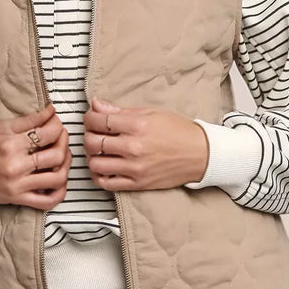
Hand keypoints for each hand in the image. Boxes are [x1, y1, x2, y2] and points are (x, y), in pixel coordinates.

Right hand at [0, 101, 71, 209]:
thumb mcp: (1, 128)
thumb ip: (29, 120)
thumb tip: (51, 111)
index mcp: (10, 144)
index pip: (47, 134)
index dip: (58, 125)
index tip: (56, 122)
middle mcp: (15, 166)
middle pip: (56, 155)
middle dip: (65, 142)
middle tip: (61, 136)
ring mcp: (18, 185)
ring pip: (57, 178)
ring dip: (66, 165)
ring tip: (62, 156)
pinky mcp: (17, 199)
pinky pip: (47, 201)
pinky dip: (60, 192)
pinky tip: (60, 181)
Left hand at [83, 96, 209, 190]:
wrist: (201, 154)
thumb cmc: (178, 131)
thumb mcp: (151, 113)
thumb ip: (120, 111)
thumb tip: (96, 105)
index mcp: (137, 126)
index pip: (99, 121)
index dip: (89, 118)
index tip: (91, 118)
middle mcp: (134, 147)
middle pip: (93, 142)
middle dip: (88, 136)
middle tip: (94, 134)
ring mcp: (135, 168)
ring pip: (95, 164)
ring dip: (91, 156)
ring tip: (98, 151)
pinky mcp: (137, 184)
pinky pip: (107, 183)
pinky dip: (99, 176)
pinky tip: (103, 167)